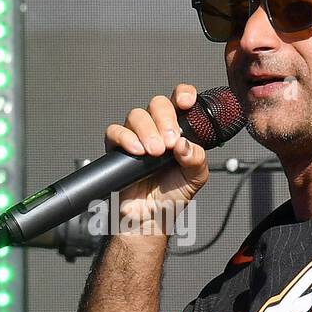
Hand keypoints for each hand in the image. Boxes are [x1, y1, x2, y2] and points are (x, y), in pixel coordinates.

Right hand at [102, 84, 208, 233]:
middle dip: (165, 119)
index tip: (186, 103)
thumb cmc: (171, 196)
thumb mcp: (195, 177)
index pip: (180, 100)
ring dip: (147, 131)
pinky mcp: (117, 148)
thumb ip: (197, 159)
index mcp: (178, 130)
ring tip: (155, 153)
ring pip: (136, 115)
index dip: (183, 94)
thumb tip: (186, 144)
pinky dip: (126, 138)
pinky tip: (138, 152)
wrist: (150, 217)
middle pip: (157, 104)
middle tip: (170, 142)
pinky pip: (115, 131)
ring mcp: (136, 136)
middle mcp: (157, 129)